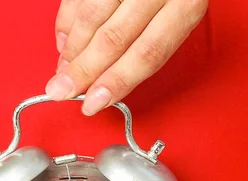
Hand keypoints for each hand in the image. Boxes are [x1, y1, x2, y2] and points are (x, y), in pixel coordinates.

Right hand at [47, 0, 207, 114]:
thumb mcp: (175, 15)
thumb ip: (145, 47)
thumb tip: (100, 84)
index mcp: (187, 4)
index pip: (148, 52)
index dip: (117, 82)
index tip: (93, 103)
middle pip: (114, 38)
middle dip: (83, 71)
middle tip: (60, 91)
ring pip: (92, 18)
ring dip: (71, 50)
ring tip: (62, 72)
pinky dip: (66, 24)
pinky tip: (64, 44)